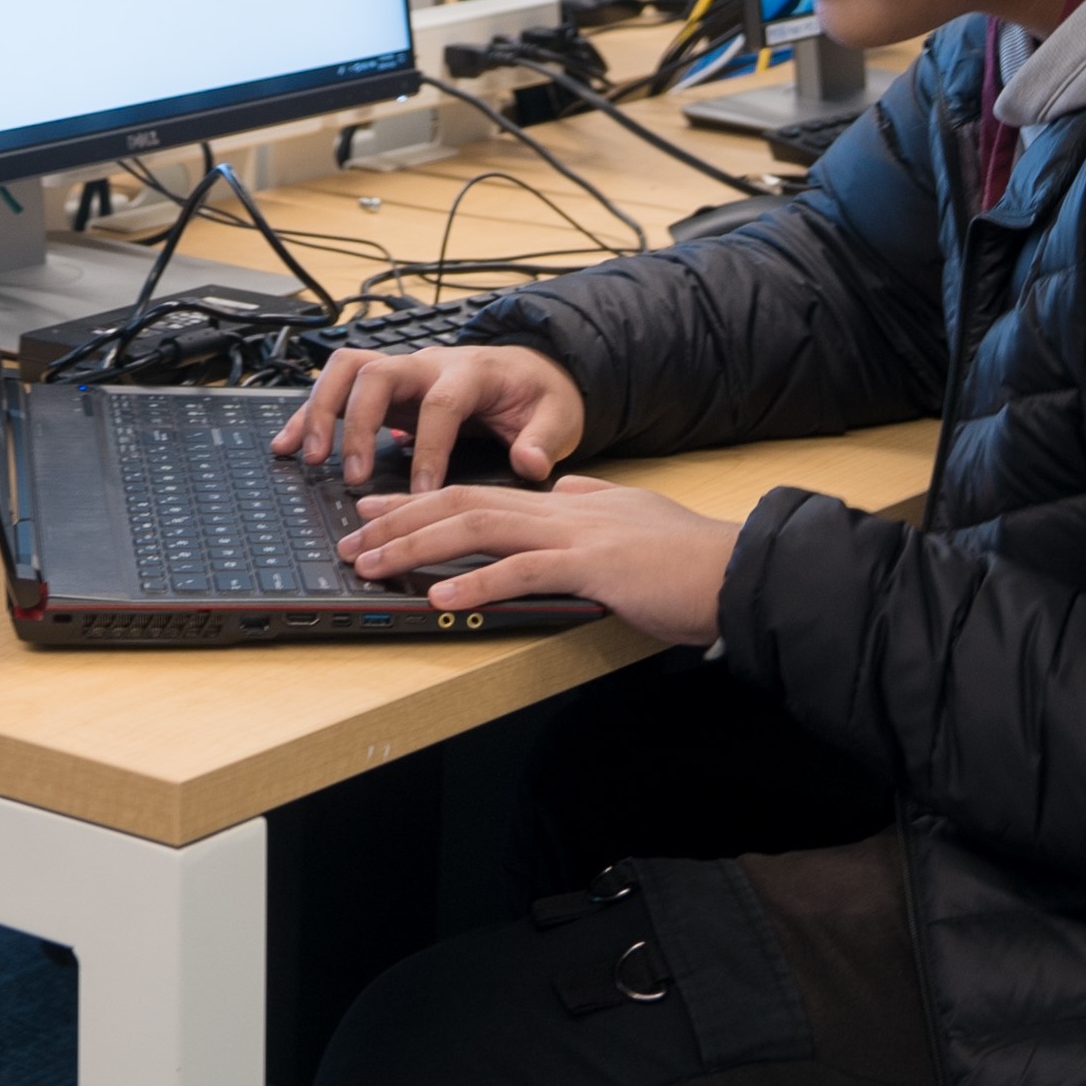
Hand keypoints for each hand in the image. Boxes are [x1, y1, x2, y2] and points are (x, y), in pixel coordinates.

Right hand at [271, 344, 584, 493]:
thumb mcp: (558, 416)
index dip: (429, 445)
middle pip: (379, 372)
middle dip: (358, 422)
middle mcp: (431, 363)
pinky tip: (286, 444)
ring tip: (305, 456)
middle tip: (349, 474)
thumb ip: (544, 439)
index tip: (421, 490)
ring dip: (321, 409)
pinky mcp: (386, 386)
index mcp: (474, 370)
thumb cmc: (538, 396)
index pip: (442, 401)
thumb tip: (529, 464)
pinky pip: (337, 386)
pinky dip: (308, 412)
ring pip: (349, 369)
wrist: (532, 370)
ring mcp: (405, 371)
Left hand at [336, 473, 740, 635]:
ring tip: (375, 565)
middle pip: (465, 503)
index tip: (379, 510)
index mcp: (567, 502)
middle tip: (353, 537)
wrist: (733, 567)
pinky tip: (442, 597)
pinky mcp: (592, 566)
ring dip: (420, 547)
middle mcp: (562, 510)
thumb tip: (562, 488)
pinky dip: (478, 584)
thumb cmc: (687, 557)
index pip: (481, 493)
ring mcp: (575, 535)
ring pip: (480, 528)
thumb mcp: (631, 517)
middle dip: (402, 519)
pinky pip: (523, 571)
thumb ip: (593, 501)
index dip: (424, 500)